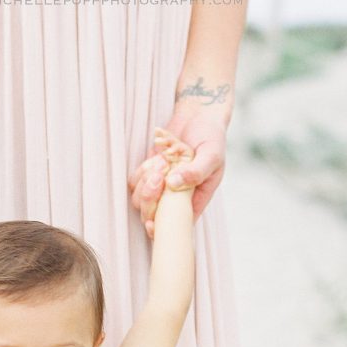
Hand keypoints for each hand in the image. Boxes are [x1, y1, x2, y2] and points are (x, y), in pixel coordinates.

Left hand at [127, 106, 227, 237]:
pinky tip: (157, 156)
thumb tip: (174, 185)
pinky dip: (142, 170)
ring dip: (146, 181)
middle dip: (151, 196)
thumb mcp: (211, 154)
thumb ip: (196, 171)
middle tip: (160, 173)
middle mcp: (175, 199)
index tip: (151, 224)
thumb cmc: (212, 138)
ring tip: (163, 160)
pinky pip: (135, 182)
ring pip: (140, 199)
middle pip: (151, 214)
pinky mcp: (149, 174)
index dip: (160, 229)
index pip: (175, 226)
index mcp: (194, 201)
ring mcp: (160, 188)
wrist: (199, 116)